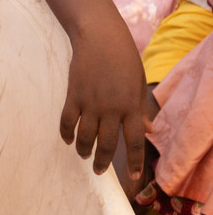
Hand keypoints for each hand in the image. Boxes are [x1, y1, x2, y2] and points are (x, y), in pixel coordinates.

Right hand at [63, 19, 149, 176]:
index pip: (134, 142)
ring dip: (83, 149)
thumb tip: (149, 130)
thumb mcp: (139, 83)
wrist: (100, 38)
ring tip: (82, 154)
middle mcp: (112, 108)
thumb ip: (141, 109)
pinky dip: (66, 132)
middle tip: (98, 170)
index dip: (134, 162)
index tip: (133, 177)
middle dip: (102, 161)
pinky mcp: (74, 95)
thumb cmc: (124, 58)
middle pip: (107, 143)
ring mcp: (91, 102)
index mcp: (131, 106)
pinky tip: (67, 138)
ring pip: (85, 136)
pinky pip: (68, 120)